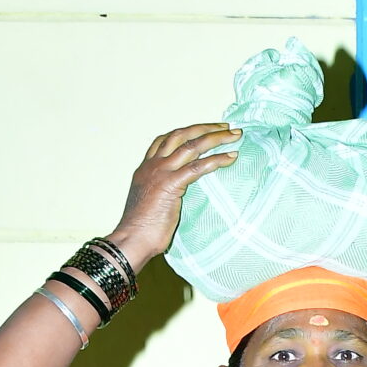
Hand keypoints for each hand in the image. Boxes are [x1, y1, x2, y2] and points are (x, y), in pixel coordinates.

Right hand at [105, 122, 240, 271]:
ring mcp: (161, 172)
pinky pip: (198, 167)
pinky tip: (231, 157)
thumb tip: (175, 196)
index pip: (165, 140)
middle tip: (225, 127)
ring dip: (216, 137)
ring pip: (192, 145)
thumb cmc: (141, 230)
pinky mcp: (171, 184)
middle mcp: (152, 165)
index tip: (203, 130)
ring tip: (234, 135)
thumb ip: (161, 192)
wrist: (132, 239)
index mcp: (146, 168)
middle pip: (181, 135)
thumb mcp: (150, 202)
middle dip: (205, 128)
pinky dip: (217, 160)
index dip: (186, 132)